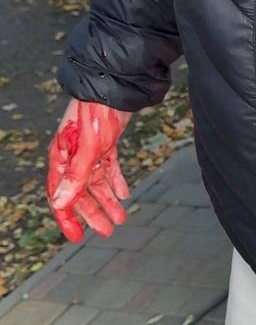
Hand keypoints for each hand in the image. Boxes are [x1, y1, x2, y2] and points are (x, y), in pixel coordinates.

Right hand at [47, 99, 132, 242]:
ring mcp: (88, 150)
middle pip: (81, 193)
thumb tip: (61, 203)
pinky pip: (108, 168)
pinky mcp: (105, 143)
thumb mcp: (87, 149)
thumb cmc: (95, 114)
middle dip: (93, 213)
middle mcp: (72, 157)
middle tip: (108, 231)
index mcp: (61, 159)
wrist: (113, 86)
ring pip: (96, 182)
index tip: (78, 238)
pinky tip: (125, 194)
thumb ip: (76, 176)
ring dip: (107, 200)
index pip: (60, 196)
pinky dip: (116, 181)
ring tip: (121, 218)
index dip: (68, 219)